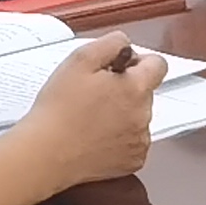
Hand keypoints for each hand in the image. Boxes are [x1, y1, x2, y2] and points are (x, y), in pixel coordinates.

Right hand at [19, 32, 171, 190]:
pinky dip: (119, 139)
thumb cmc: (60, 108)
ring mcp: (140, 140)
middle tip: (94, 95)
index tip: (117, 69)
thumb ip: (110, 43)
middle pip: (145, 92)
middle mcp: (144, 115)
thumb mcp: (80, 60)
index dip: (138, 62)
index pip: (158, 65)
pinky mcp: (133, 161)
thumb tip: (125, 44)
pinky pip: (133, 142)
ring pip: (138, 117)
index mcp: (136, 87)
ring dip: (122, 114)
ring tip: (90, 118)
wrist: (47, 154)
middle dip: (125, 89)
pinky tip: (95, 137)